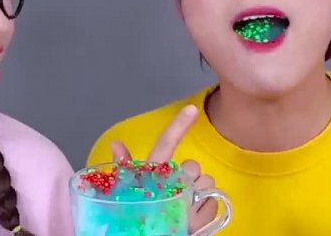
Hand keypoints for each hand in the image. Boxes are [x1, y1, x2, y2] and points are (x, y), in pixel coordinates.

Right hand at [109, 105, 217, 232]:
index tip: (191, 109)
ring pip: (207, 182)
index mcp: (150, 179)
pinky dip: (207, 206)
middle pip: (192, 166)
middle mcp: (171, 190)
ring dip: (199, 192)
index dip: (177, 126)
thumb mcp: (125, 194)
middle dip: (187, 177)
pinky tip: (193, 214)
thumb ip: (126, 168)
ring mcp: (188, 206)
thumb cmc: (132, 219)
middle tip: (174, 192)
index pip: (164, 146)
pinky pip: (215, 201)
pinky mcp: (201, 223)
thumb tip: (115, 143)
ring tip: (183, 205)